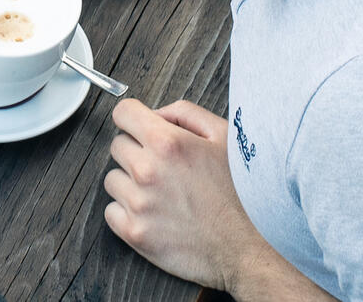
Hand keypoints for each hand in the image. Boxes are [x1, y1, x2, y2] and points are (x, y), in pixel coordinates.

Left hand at [105, 99, 312, 297]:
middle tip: (164, 168)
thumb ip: (186, 113)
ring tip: (163, 194)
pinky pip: (111, 211)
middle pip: (117, 145)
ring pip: (113, 179)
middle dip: (137, 151)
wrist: (251, 250)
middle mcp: (147, 170)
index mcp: (167, 142)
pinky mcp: (135, 233)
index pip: (123, 112)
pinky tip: (154, 214)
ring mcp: (139, 204)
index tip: (142, 129)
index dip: (134, 119)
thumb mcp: (224, 137)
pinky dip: (127, 212)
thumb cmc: (242, 194)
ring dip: (131, 183)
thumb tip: (155, 114)